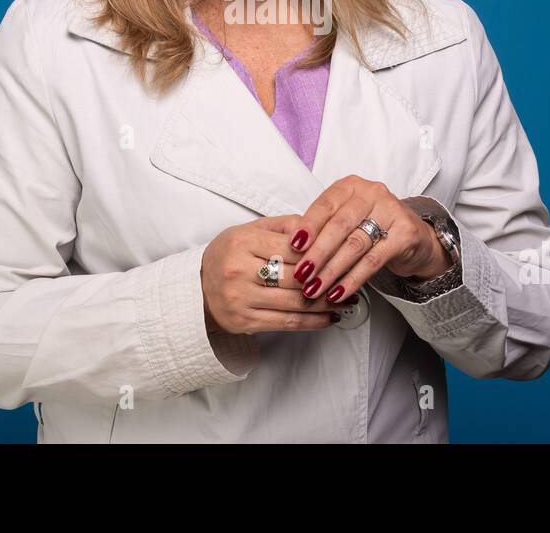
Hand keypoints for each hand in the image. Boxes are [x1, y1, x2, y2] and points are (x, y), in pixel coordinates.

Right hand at [201, 216, 351, 334]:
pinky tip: (330, 318)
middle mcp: (239, 270)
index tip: (342, 253)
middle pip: (296, 276)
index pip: (291, 247)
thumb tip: (317, 225)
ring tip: (349, 300)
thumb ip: (283, 225)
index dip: (319, 251)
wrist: (197, 287)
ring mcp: (240, 299)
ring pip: (295, 303)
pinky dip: (313, 322)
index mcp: (242, 242)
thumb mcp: (249, 230)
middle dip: (328, 279)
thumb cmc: (230, 254)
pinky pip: (287, 323)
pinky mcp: (244, 322)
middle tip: (352, 278)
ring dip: (327, 303)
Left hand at [287, 176, 446, 303]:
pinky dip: (353, 279)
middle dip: (317, 253)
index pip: (325, 205)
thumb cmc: (371, 227)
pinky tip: (339, 292)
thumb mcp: (345, 220)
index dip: (308, 227)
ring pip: (354, 245)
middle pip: (339, 226)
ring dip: (332, 270)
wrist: (413, 238)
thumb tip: (291, 251)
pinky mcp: (405, 234)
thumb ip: (322, 229)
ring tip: (315, 288)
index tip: (292, 247)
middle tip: (301, 274)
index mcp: (351, 186)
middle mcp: (371, 193)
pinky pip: (373, 261)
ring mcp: (391, 211)